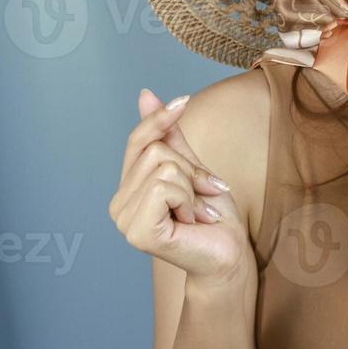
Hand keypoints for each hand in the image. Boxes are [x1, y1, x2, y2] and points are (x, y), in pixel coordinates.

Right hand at [107, 88, 254, 285]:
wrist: (229, 253)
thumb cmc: (212, 215)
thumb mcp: (191, 166)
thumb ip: (168, 136)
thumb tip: (146, 95)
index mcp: (127, 189)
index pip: (137, 141)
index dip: (159, 119)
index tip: (184, 100)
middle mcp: (118, 205)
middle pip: (155, 151)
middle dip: (190, 169)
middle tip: (203, 196)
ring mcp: (124, 221)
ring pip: (163, 167)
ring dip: (192, 188)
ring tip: (198, 212)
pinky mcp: (138, 232)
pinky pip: (164, 188)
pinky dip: (188, 200)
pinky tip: (192, 222)